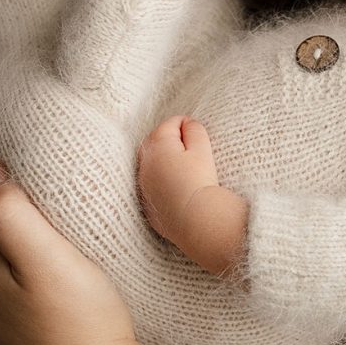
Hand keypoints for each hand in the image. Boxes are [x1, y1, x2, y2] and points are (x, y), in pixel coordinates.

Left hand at [137, 115, 218, 241]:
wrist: (195, 220)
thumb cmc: (200, 182)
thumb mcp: (202, 150)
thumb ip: (194, 130)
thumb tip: (188, 124)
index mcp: (158, 145)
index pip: (170, 124)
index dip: (186, 124)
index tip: (198, 132)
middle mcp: (145, 162)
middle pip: (156, 141)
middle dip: (172, 139)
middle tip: (192, 147)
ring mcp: (143, 183)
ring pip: (152, 162)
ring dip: (165, 158)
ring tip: (185, 165)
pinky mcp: (147, 201)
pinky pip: (152, 182)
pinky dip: (161, 178)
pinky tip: (177, 185)